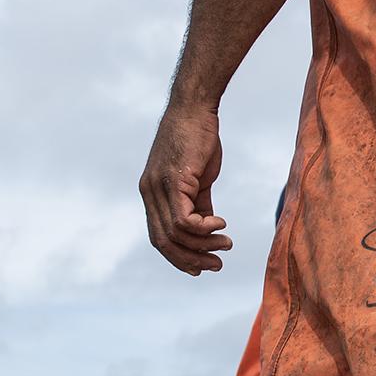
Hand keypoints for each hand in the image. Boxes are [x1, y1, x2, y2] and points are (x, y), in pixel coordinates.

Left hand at [139, 104, 231, 274]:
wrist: (194, 108)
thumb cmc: (198, 138)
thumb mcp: (198, 178)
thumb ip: (199, 203)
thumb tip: (208, 228)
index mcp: (152, 194)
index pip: (158, 237)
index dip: (178, 257)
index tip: (200, 266)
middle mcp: (149, 193)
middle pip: (163, 242)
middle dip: (190, 259)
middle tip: (216, 265)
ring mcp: (158, 188)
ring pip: (176, 234)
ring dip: (204, 245)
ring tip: (225, 244)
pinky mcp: (172, 181)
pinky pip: (184, 220)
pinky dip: (204, 229)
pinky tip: (221, 224)